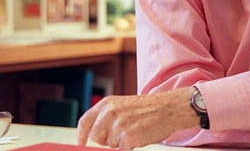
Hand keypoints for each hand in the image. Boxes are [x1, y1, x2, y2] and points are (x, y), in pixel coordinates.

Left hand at [77, 87, 196, 149]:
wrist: (169, 108)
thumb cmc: (148, 109)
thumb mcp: (124, 105)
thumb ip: (107, 116)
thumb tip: (93, 135)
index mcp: (107, 104)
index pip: (85, 121)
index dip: (81, 135)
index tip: (80, 143)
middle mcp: (110, 113)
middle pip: (96, 137)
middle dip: (106, 139)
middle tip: (122, 133)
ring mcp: (119, 125)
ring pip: (110, 144)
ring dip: (121, 141)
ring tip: (135, 129)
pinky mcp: (128, 137)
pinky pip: (123, 149)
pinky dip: (131, 145)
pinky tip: (140, 135)